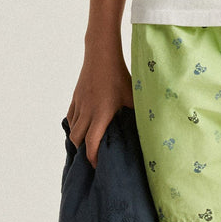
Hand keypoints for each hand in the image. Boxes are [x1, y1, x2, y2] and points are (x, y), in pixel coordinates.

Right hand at [65, 49, 133, 167]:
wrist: (101, 55)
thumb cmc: (119, 75)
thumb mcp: (132, 95)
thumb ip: (136, 113)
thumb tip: (150, 128)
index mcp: (101, 114)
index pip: (92, 143)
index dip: (93, 158)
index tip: (98, 166)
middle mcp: (87, 111)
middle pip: (77, 140)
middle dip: (83, 152)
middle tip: (93, 159)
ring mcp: (79, 104)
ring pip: (72, 129)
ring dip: (78, 140)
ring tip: (88, 146)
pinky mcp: (75, 98)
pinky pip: (71, 117)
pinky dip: (74, 126)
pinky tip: (82, 129)